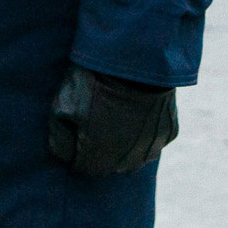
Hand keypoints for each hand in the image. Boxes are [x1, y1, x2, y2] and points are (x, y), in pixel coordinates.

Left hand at [45, 66, 178, 176]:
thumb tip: (65, 156)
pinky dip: (144, 131)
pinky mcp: (168, 133)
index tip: (76, 127)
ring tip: (116, 114)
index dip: (76, 148)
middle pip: (109, 164)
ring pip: (133, 156)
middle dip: (99, 147)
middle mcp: (128, 162)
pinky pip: (153, 140)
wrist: (135, 60)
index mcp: (99, 158)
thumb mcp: (62, 107)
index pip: (84, 167)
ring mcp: (152, 149)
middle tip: (96, 117)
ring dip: (123, 143)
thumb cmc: (93, 83)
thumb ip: (59, 140)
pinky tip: (137, 111)